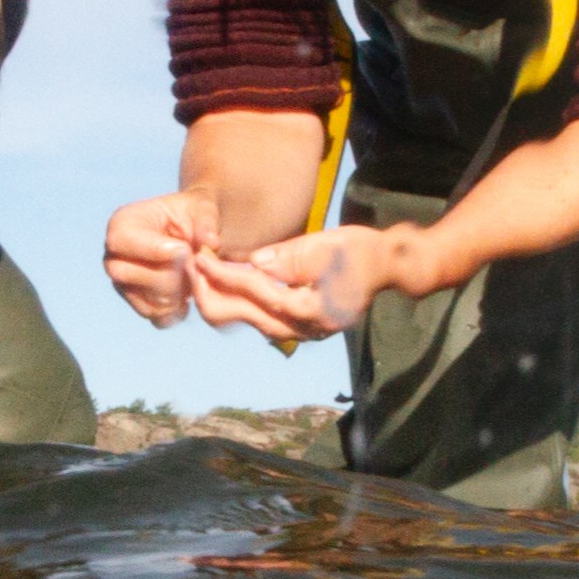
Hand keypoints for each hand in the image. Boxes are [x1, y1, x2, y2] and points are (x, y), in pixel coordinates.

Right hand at [102, 188, 225, 325]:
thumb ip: (207, 220)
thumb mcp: (204, 207)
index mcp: (122, 224)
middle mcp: (115, 256)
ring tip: (195, 276)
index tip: (185, 250)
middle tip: (193, 265)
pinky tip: (191, 293)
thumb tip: (210, 242)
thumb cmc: (194, 214)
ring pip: (142, 298)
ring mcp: (123, 283)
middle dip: (166, 273)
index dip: (153, 249)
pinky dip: (178, 309)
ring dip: (176, 293)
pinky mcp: (139, 303)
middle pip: (125, 274)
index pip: (121, 241)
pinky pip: (155, 316)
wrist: (196, 234)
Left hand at [192, 223, 426, 343]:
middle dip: (210, 292)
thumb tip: (253, 262)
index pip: (253, 291)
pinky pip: (257, 317)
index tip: (199, 258)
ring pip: (245, 320)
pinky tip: (222, 282)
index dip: (222, 274)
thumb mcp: (325, 247)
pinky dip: (237, 301)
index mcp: (307, 309)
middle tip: (191, 267)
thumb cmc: (360, 252)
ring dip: (220, 298)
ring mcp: (299, 330)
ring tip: (200, 273)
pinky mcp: (298, 324)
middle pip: (241, 316)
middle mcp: (300, 327)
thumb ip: (287, 258)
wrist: (387, 267)